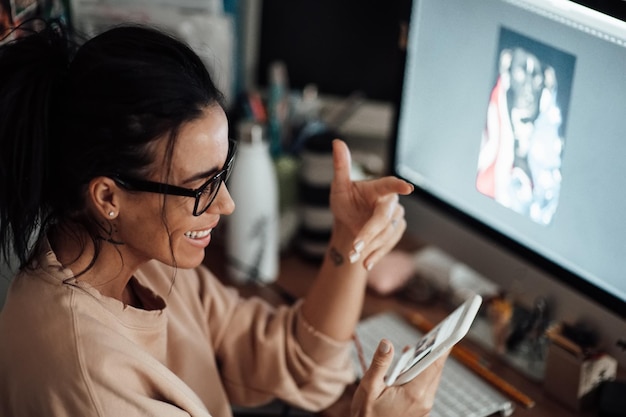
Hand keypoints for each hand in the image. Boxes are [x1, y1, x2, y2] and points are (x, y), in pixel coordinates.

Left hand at [330, 139, 413, 269]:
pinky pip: (390, 244)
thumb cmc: (345, 202)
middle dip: (369, 233)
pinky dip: (377, 254)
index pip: (389, 185)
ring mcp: (396, 217)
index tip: (408, 188)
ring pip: (387, 233)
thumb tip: (336, 142)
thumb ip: (340, 167)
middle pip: (384, 218)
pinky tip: (365, 263)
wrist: (349, 225)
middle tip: (355, 246)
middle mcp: (390, 201)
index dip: (398, 185)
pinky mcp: (397, 230)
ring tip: (352, 255)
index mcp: (378, 188)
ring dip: (370, 246)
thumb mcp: (339, 187)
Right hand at [350, 339, 447, 416]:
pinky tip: (409, 363)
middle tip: (437, 332)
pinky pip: (425, 386)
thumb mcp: (368, 387)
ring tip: (422, 344)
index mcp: (413, 393)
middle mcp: (423, 401)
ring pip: (430, 378)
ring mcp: (423, 406)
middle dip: (435, 351)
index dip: (443, 348)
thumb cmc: (366, 415)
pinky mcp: (420, 408)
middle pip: (434, 370)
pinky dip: (420, 373)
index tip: (451, 334)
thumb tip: (387, 343)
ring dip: (426, 362)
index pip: (433, 365)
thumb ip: (379, 364)